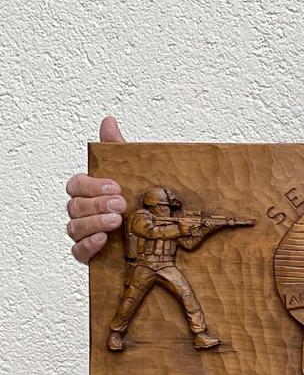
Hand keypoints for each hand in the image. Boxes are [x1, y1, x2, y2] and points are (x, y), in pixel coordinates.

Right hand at [66, 116, 126, 263]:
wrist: (157, 233)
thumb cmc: (139, 199)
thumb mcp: (133, 172)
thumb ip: (117, 148)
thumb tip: (108, 120)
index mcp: (90, 192)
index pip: (76, 185)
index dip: (91, 185)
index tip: (115, 186)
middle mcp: (83, 212)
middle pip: (75, 206)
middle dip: (97, 204)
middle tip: (121, 204)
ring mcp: (85, 233)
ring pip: (74, 228)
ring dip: (94, 223)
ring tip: (116, 221)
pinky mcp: (90, 253)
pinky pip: (78, 252)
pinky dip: (88, 245)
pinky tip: (103, 239)